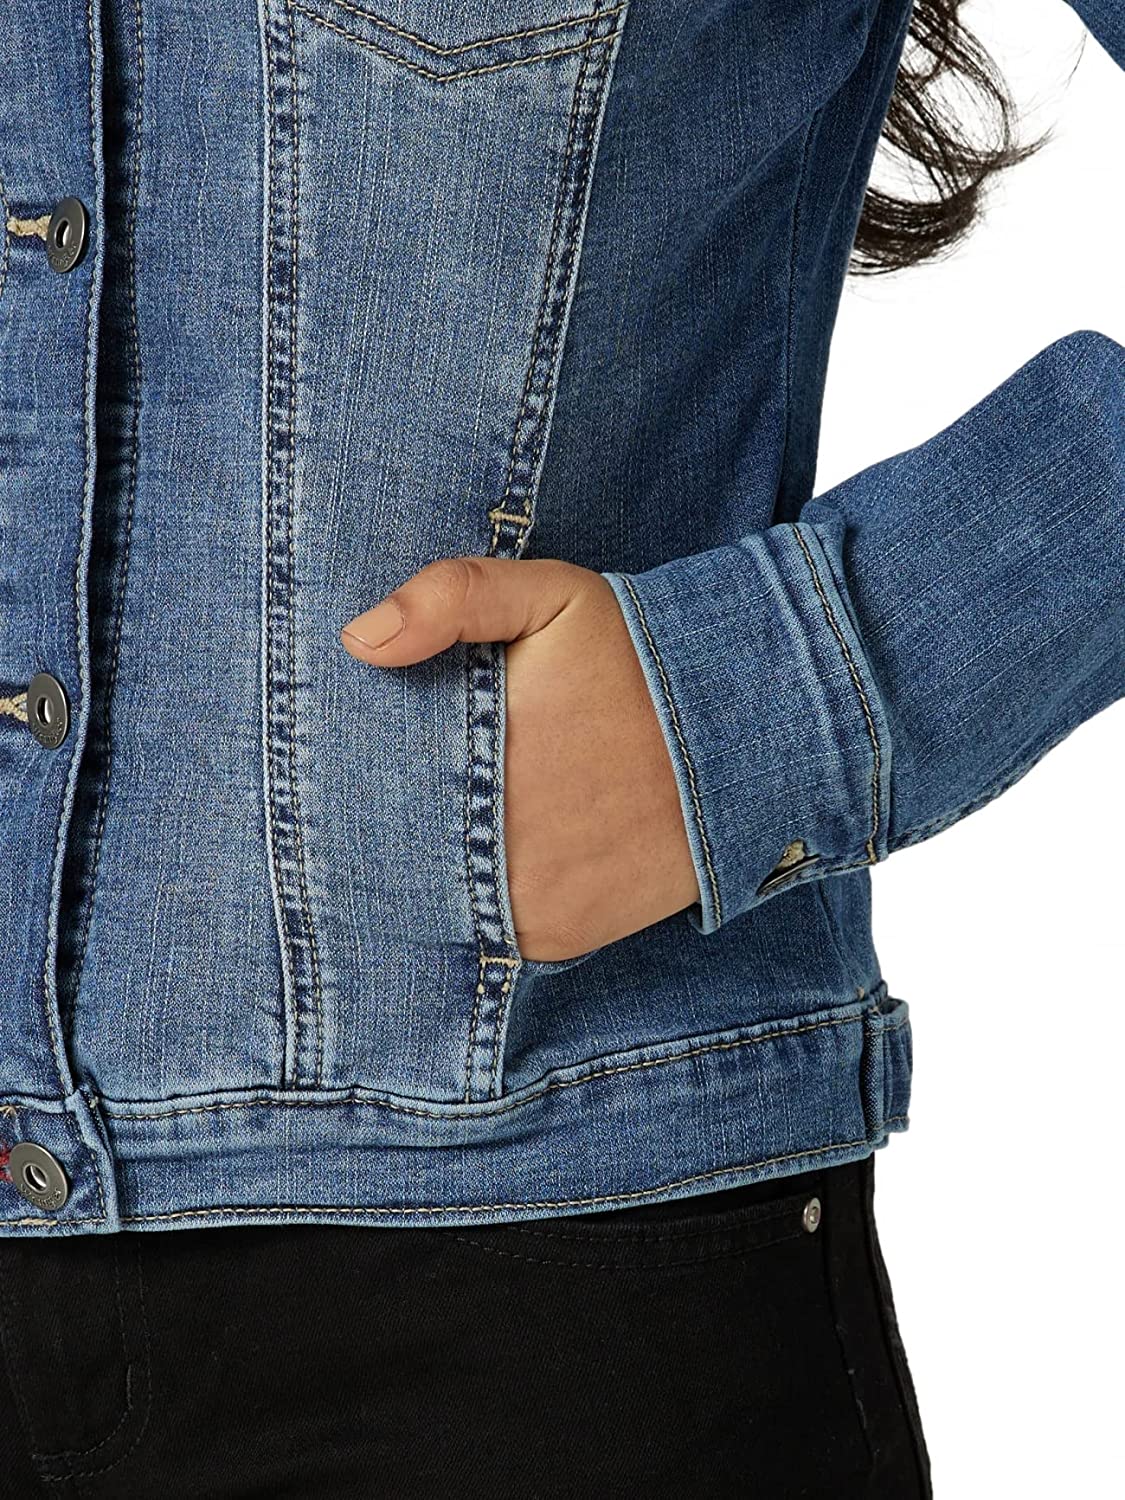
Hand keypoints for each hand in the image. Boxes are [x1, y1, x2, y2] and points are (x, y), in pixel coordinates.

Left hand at [341, 557, 700, 961]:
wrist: (757, 733)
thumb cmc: (643, 658)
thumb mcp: (553, 597)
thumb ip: (454, 597)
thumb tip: (360, 639)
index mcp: (477, 760)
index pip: (371, 789)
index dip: (351, 781)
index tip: (347, 768)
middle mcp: (495, 848)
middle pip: (397, 850)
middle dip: (388, 827)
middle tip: (391, 803)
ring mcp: (528, 904)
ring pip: (439, 896)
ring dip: (433, 872)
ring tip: (453, 826)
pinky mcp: (559, 937)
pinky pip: (490, 928)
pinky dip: (482, 901)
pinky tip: (497, 859)